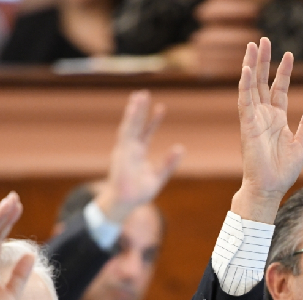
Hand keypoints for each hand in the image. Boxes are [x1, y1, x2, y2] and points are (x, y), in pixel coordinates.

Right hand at [94, 91, 183, 223]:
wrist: (126, 204)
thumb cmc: (139, 192)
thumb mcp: (159, 176)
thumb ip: (169, 162)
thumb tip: (181, 147)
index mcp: (137, 153)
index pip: (146, 132)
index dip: (153, 120)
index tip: (161, 107)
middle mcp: (129, 149)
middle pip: (135, 125)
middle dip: (139, 110)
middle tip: (143, 93)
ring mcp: (124, 150)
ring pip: (129, 126)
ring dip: (134, 111)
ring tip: (138, 96)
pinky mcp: (121, 153)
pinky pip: (125, 134)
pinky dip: (130, 121)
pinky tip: (133, 109)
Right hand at [231, 38, 302, 223]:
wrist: (270, 188)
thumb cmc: (283, 171)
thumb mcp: (302, 145)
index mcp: (277, 119)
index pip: (279, 90)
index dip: (283, 72)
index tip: (288, 55)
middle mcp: (263, 116)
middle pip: (262, 82)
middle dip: (262, 61)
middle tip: (261, 40)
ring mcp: (254, 120)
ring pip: (251, 87)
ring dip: (251, 66)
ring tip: (252, 46)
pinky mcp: (247, 126)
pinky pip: (244, 102)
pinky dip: (244, 85)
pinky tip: (246, 70)